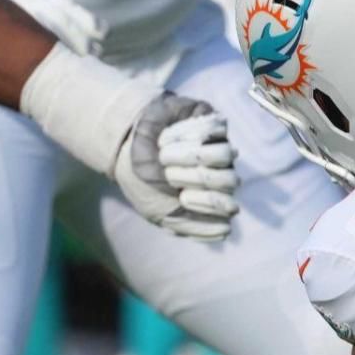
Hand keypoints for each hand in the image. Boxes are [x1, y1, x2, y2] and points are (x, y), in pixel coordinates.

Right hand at [116, 94, 239, 239]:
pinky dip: (184, 134)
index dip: (206, 202)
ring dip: (188, 155)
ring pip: (225, 154)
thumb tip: (226, 229)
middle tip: (170, 175)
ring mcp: (220, 148)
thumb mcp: (159, 213)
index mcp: (212, 199)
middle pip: (230, 180)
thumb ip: (191, 226)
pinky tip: (167, 137)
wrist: (123, 146)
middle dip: (195, 178)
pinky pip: (216, 129)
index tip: (183, 198)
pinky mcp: (213, 124)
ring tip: (165, 155)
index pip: (228, 205)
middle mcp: (221, 174)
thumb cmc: (143, 182)